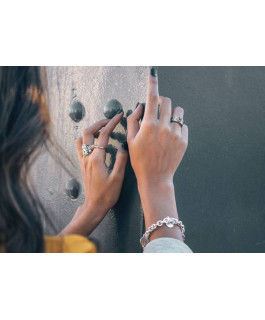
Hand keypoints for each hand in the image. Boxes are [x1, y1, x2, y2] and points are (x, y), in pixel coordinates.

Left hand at [60, 111, 127, 235]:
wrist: (94, 206)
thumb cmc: (107, 194)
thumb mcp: (118, 178)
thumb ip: (121, 160)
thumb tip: (124, 145)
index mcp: (97, 158)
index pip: (104, 134)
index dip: (112, 122)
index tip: (119, 115)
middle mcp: (87, 157)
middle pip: (89, 131)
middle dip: (100, 122)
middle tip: (111, 119)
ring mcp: (83, 160)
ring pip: (82, 137)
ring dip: (92, 129)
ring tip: (103, 128)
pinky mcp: (82, 164)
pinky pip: (80, 146)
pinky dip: (86, 138)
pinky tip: (94, 140)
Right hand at [127, 69, 187, 241]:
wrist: (155, 178)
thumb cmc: (140, 160)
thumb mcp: (131, 140)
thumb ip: (133, 120)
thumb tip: (140, 106)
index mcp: (149, 125)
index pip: (152, 98)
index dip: (152, 83)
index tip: (153, 72)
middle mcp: (164, 127)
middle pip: (167, 101)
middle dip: (161, 102)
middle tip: (156, 111)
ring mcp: (176, 134)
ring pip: (178, 112)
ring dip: (171, 113)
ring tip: (165, 124)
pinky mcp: (184, 141)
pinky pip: (183, 126)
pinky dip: (177, 127)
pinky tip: (170, 137)